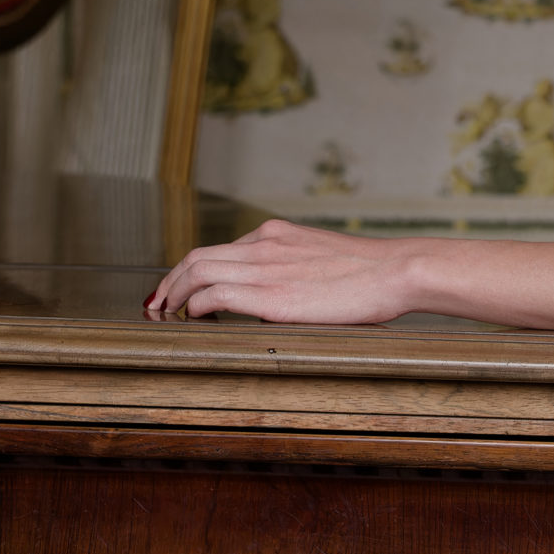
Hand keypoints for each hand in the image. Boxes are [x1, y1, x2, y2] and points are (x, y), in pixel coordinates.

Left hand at [142, 219, 411, 324]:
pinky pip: (215, 293)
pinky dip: (195, 305)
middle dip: (169, 283)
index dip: (190, 273)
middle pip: (196, 257)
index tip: (180, 293)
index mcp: (276, 234)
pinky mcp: (273, 294)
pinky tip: (193, 319)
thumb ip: (294, 271)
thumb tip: (280, 297)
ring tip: (163, 315)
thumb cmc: (372, 274)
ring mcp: (267, 266)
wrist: (397, 270)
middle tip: (156, 305)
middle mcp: (265, 244)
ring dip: (172, 294)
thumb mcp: (324, 261)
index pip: (218, 251)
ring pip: (197, 271)